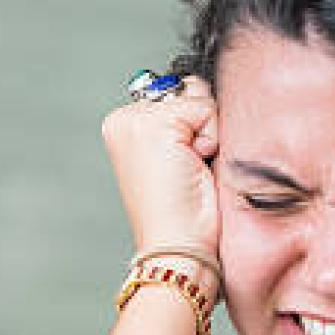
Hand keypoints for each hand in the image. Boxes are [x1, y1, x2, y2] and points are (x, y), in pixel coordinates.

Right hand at [101, 75, 219, 257]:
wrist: (176, 245)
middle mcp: (123, 119)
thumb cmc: (184, 213)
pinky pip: (205, 107)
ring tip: (192, 166)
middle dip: (201, 126)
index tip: (184, 165)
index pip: (178, 93)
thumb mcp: (183, 155)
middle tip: (188, 167)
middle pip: (188, 88)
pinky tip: (194, 165)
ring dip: (207, 131)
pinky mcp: (151, 124)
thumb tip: (202, 88)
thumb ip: (185, 118)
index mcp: (125, 126)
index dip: (196, 128)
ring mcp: (134, 120)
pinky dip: (211, 137)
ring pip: (197, 94)